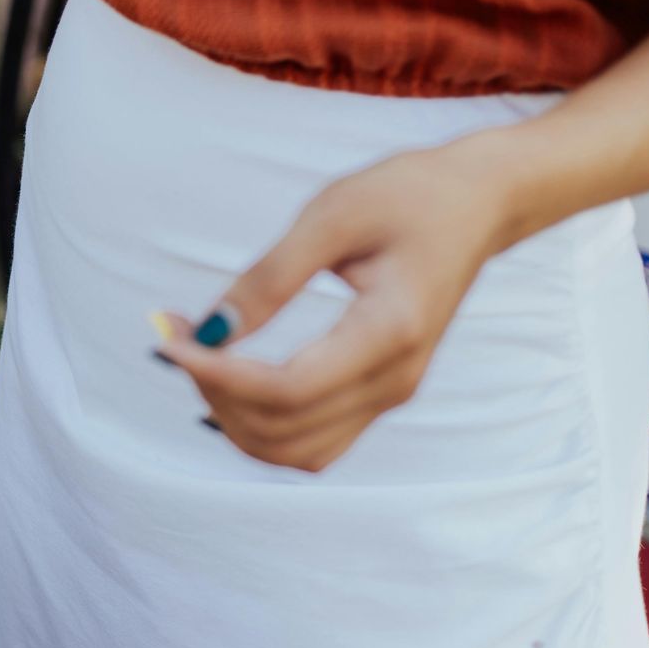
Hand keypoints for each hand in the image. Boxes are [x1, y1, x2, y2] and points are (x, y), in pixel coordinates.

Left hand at [155, 138, 518, 471]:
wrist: (479, 205)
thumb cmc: (408, 195)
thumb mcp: (333, 214)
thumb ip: (270, 277)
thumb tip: (211, 332)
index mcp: (390, 332)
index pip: (285, 389)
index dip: (216, 376)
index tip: (169, 340)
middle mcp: (395, 380)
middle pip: (282, 429)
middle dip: (214, 392)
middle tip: (178, 339)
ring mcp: (392, 395)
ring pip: (294, 451)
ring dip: (233, 418)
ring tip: (200, 359)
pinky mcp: (380, 395)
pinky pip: (311, 442)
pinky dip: (260, 426)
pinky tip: (228, 382)